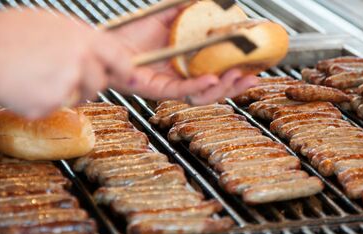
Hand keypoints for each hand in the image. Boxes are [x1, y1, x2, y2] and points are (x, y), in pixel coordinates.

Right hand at [0, 9, 131, 117]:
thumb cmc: (5, 37)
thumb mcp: (46, 24)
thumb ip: (73, 38)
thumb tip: (88, 47)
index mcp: (80, 36)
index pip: (118, 55)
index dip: (123, 67)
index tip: (126, 74)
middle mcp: (80, 59)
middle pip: (99, 81)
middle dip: (88, 84)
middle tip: (65, 77)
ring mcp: (68, 82)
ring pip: (80, 97)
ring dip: (65, 94)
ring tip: (38, 79)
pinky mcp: (54, 103)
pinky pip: (56, 108)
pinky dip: (42, 103)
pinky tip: (27, 88)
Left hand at [111, 2, 257, 104]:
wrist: (106, 40)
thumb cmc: (132, 32)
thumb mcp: (167, 15)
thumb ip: (188, 7)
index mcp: (188, 65)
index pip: (219, 73)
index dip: (238, 72)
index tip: (256, 66)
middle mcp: (181, 78)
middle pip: (216, 90)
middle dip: (237, 86)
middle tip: (254, 77)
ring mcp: (170, 85)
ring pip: (202, 96)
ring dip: (222, 89)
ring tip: (236, 77)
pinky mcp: (157, 89)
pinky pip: (181, 91)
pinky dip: (198, 86)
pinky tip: (213, 80)